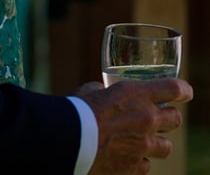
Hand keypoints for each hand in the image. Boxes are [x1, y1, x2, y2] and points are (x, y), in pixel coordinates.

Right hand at [74, 78, 191, 174]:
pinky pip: (145, 164)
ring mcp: (144, 145)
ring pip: (166, 147)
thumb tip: (102, 92)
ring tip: (143, 142)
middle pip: (175, 119)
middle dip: (169, 118)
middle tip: (159, 118)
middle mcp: (147, 120)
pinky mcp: (135, 166)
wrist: (69, 141)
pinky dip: (138, 160)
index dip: (183, 90)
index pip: (174, 89)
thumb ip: (102, 91)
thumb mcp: (89, 92)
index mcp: (136, 95)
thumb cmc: (75, 112)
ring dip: (156, 143)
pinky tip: (126, 156)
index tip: (185, 93)